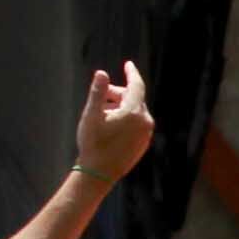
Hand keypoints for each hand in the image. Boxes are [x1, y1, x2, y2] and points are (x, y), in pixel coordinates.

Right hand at [75, 62, 155, 184]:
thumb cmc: (93, 143)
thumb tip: (102, 73)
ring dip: (119, 107)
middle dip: (117, 94)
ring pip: (134, 112)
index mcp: (135, 112)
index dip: (131, 73)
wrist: (99, 174)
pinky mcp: (143, 144)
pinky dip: (125, 119)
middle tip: (99, 98)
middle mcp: (145, 122)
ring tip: (101, 114)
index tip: (128, 64)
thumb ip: (98, 92)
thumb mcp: (92, 115)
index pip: (136, 86)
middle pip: (133, 99)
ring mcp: (146, 134)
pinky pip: (136, 124)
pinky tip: (109, 126)